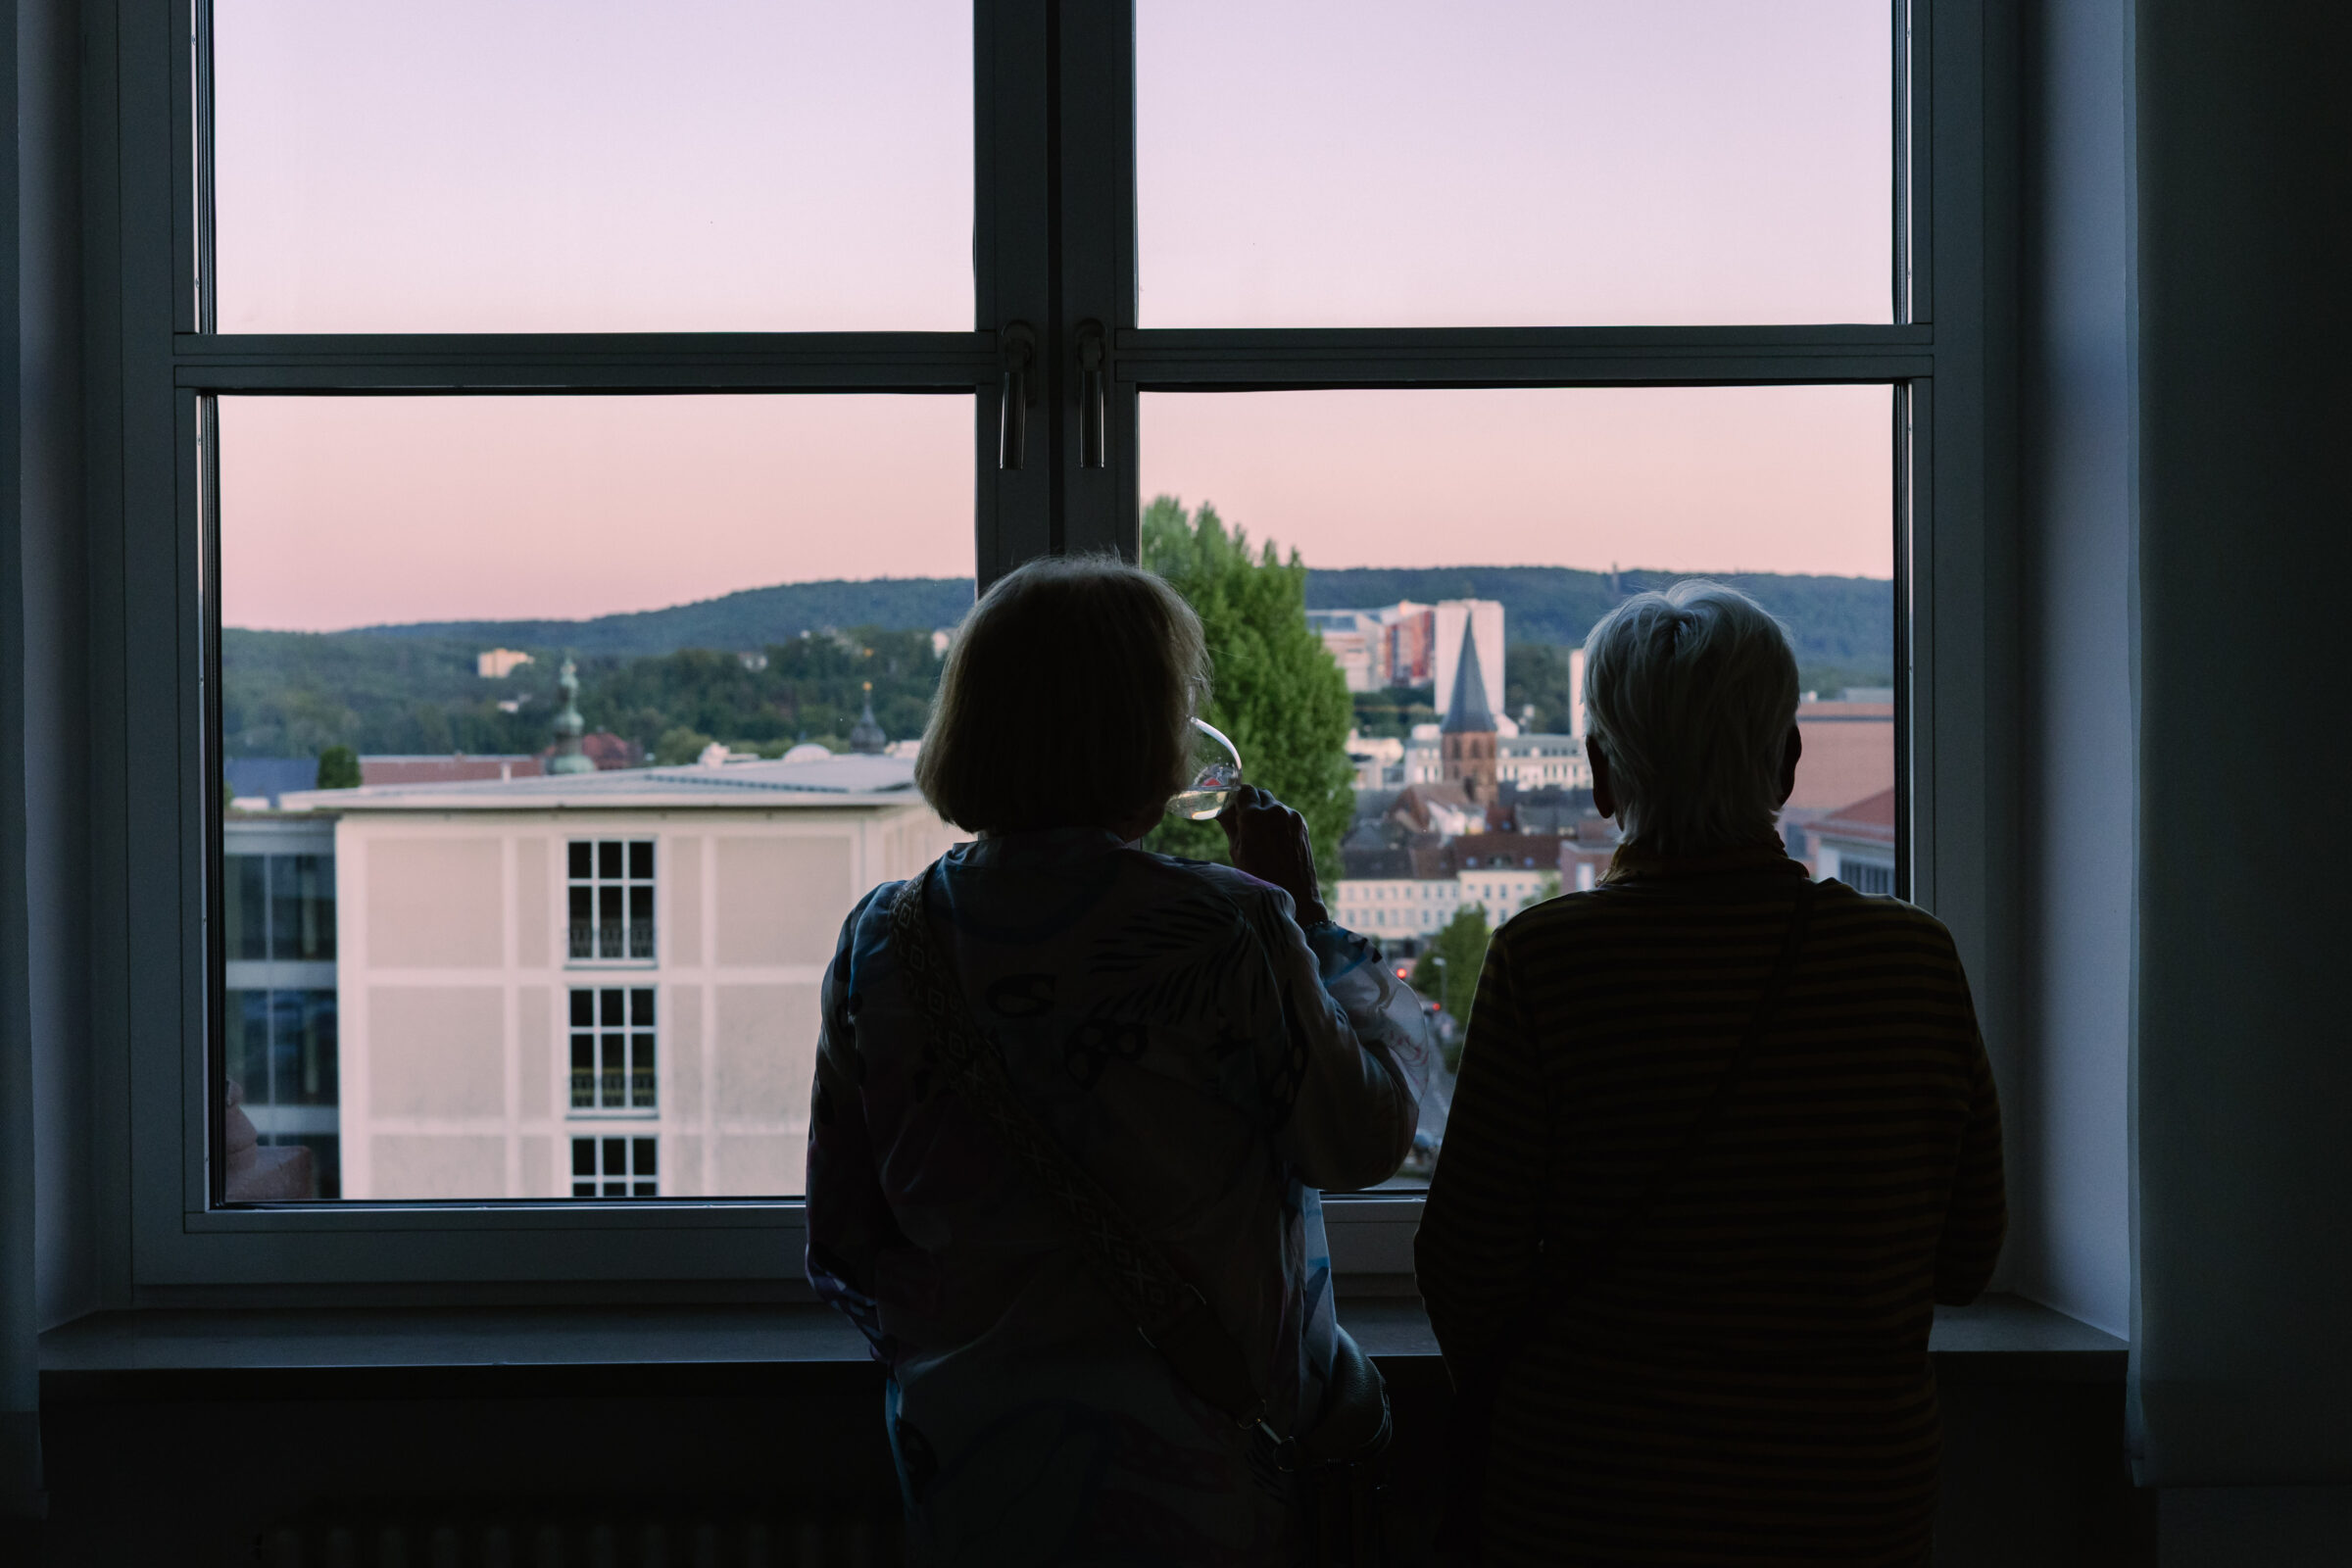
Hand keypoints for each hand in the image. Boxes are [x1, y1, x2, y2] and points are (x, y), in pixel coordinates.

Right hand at [1218, 785, 1328, 923]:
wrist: (1295, 892)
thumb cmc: (1260, 876)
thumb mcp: (1236, 850)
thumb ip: (1229, 824)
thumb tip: (1219, 809)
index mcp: (1253, 816)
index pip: (1244, 790)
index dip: (1237, 798)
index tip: (1233, 808)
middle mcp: (1273, 810)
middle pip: (1259, 793)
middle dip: (1251, 803)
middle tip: (1245, 820)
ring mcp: (1290, 815)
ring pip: (1273, 803)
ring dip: (1265, 811)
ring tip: (1261, 834)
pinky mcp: (1301, 822)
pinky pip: (1285, 813)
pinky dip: (1278, 820)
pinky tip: (1275, 840)